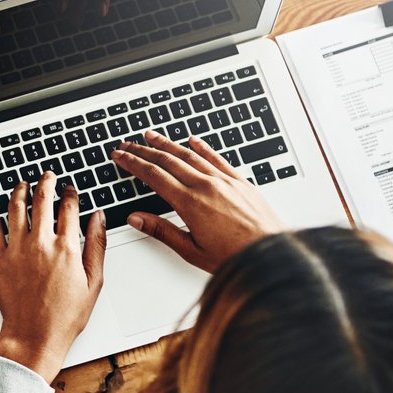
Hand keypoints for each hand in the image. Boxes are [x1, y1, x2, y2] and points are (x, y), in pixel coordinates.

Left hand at [0, 173, 106, 380]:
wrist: (34, 336)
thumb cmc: (65, 316)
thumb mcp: (93, 282)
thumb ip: (96, 245)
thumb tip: (99, 218)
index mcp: (67, 248)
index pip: (69, 208)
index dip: (70, 194)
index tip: (70, 189)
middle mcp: (41, 244)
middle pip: (42, 201)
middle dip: (46, 183)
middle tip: (47, 175)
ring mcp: (17, 250)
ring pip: (16, 208)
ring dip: (20, 190)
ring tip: (23, 183)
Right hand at [112, 131, 283, 272]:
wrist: (272, 253)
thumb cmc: (234, 256)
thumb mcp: (191, 250)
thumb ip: (162, 231)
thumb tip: (136, 218)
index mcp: (190, 203)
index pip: (153, 175)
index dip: (133, 163)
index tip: (120, 156)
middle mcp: (206, 186)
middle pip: (167, 160)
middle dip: (143, 151)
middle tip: (128, 145)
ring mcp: (224, 181)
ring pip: (190, 155)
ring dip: (168, 144)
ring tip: (152, 136)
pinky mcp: (240, 181)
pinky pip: (217, 158)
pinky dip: (202, 147)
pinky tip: (193, 140)